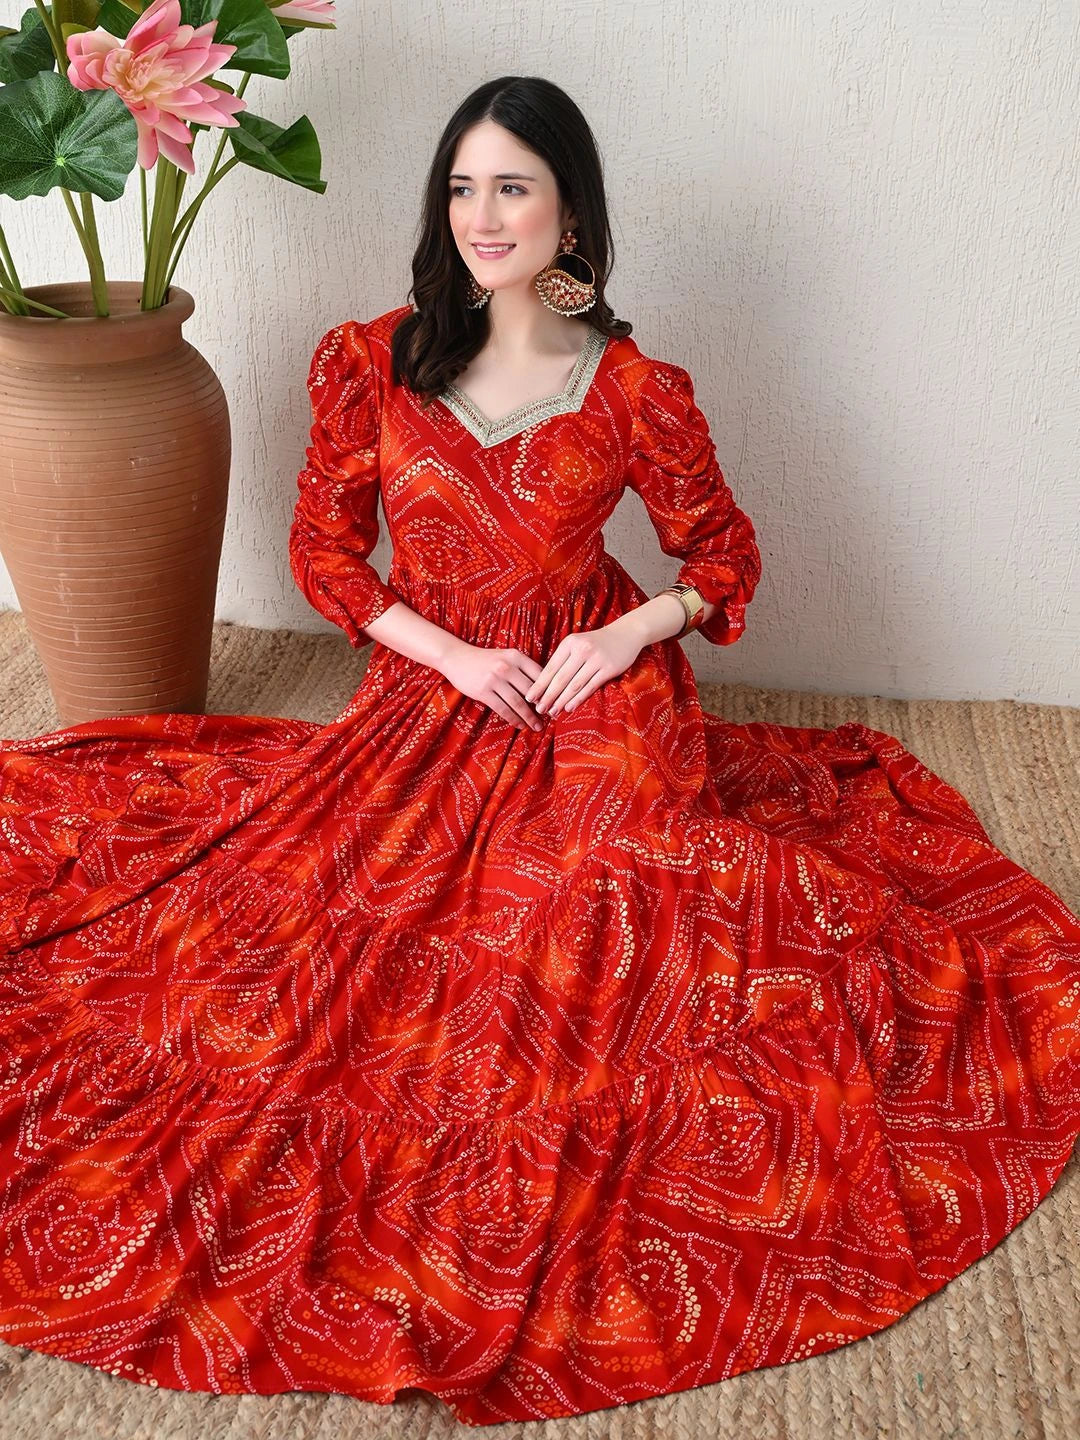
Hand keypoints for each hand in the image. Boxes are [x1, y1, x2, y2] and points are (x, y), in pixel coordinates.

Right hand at [442, 641, 545, 730]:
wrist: (457, 657)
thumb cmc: (486, 660)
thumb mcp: (506, 657)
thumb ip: (523, 669)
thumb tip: (545, 689)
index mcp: (516, 656)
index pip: (540, 675)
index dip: (550, 690)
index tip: (557, 703)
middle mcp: (507, 666)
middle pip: (531, 691)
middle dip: (543, 707)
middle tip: (551, 719)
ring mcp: (494, 679)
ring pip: (518, 703)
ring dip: (529, 717)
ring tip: (537, 727)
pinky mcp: (483, 691)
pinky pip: (503, 709)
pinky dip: (514, 719)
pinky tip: (520, 725)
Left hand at [525, 618, 644, 716]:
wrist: (626, 633)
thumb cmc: (597, 643)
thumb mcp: (578, 644)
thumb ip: (564, 660)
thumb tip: (545, 685)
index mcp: (569, 643)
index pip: (550, 667)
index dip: (539, 684)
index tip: (529, 698)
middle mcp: (581, 649)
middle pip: (560, 678)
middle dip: (548, 696)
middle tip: (538, 709)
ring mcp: (596, 659)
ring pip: (574, 684)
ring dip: (561, 700)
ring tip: (552, 712)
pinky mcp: (609, 668)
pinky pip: (590, 687)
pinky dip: (578, 699)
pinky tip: (569, 708)